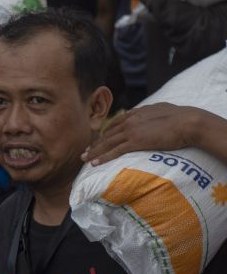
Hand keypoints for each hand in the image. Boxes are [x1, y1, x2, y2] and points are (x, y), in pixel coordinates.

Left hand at [82, 103, 212, 164]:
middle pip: (108, 134)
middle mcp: (130, 121)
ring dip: (94, 152)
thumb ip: (152, 112)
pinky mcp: (136, 141)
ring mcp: (131, 131)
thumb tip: (152, 112)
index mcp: (136, 112)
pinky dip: (103, 158)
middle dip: (95, 144)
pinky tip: (94, 163)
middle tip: (85, 152)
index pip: (116, 124)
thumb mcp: (162, 109)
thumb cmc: (182, 117)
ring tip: (85, 159)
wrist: (189, 122)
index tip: (99, 140)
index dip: (106, 133)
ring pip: (107, 143)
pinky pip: (114, 151)